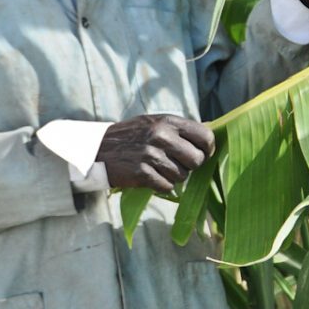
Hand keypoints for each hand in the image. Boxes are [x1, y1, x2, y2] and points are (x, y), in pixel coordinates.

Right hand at [95, 114, 212, 191]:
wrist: (97, 149)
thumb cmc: (131, 136)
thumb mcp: (154, 122)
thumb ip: (179, 128)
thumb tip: (210, 134)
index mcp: (167, 122)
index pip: (205, 136)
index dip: (208, 148)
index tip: (202, 153)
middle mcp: (161, 136)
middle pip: (197, 160)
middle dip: (190, 166)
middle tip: (177, 164)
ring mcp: (151, 155)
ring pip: (182, 176)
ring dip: (173, 176)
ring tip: (157, 168)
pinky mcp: (142, 173)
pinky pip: (166, 186)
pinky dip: (161, 185)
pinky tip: (150, 176)